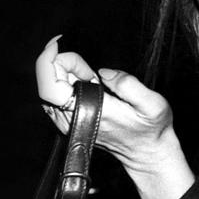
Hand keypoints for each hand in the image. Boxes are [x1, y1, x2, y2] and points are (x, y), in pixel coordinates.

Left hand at [36, 36, 194, 198]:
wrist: (146, 153)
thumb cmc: (150, 129)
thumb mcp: (152, 104)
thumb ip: (128, 84)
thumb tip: (102, 72)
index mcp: (91, 112)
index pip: (50, 87)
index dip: (49, 61)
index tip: (58, 45)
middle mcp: (73, 120)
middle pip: (47, 82)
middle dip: (64, 64)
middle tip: (92, 71)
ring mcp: (67, 123)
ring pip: (48, 88)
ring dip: (64, 73)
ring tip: (92, 79)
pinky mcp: (67, 122)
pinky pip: (53, 96)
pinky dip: (62, 81)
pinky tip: (84, 83)